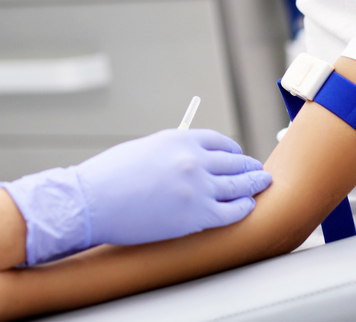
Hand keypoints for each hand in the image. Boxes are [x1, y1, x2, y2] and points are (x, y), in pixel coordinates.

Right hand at [0, 128, 269, 264]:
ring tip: (262, 185)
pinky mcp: (196, 215)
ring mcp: (198, 188)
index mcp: (180, 139)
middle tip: (257, 170)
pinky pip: (231, 211)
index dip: (233, 151)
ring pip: (239, 186)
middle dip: (248, 167)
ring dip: (253, 185)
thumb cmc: (111, 176)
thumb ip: (173, 152)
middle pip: (234, 162)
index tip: (238, 156)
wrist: (93, 201)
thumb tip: (190, 160)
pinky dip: (243, 208)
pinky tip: (248, 206)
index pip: (219, 142)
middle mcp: (194, 160)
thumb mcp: (146, 149)